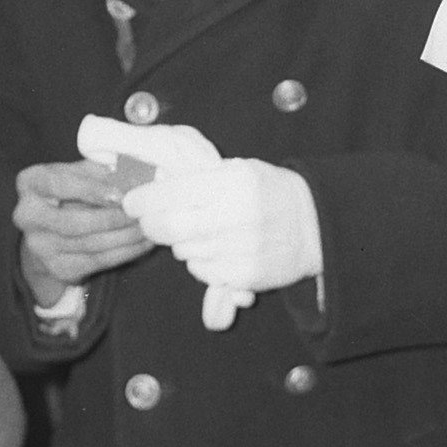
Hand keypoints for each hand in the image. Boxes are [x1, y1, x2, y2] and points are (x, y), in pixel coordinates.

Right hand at [15, 159, 154, 302]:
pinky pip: (97, 261)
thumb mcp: (78, 173)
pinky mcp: (56, 267)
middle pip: (73, 222)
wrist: (49, 233)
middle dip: (113, 219)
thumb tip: (133, 174)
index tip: (120, 194)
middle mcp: (26, 215)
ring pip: (89, 244)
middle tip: (141, 213)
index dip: (91, 190)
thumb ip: (100, 171)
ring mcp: (38, 245)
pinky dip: (125, 252)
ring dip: (125, 237)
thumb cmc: (70, 192)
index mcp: (30, 183)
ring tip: (148, 227)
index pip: (58, 185)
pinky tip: (143, 243)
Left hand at [123, 160, 320, 330]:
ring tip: (199, 231)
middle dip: (152, 224)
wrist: (315, 225)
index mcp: (235, 182)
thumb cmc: (268, 192)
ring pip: (183, 250)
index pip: (172, 192)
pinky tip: (216, 250)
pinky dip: (200, 262)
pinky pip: (202, 272)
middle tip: (149, 220)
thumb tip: (151, 186)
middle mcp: (238, 215)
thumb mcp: (239, 170)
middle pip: (170, 226)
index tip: (132, 202)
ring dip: (180, 243)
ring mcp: (242, 248)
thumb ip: (198, 177)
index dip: (143, 199)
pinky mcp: (245, 276)